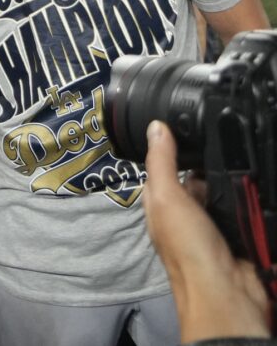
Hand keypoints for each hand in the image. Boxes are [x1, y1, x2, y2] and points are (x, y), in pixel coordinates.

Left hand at [143, 120, 269, 341]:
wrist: (226, 292)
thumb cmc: (187, 246)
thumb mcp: (167, 198)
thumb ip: (162, 162)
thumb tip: (155, 125)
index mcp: (162, 203)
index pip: (167, 167)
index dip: (178, 148)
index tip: (194, 123)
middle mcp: (187, 213)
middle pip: (202, 178)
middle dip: (213, 164)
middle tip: (229, 138)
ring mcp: (215, 224)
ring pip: (226, 191)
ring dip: (236, 180)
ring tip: (247, 156)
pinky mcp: (239, 233)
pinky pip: (246, 208)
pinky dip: (252, 198)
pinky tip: (260, 181)